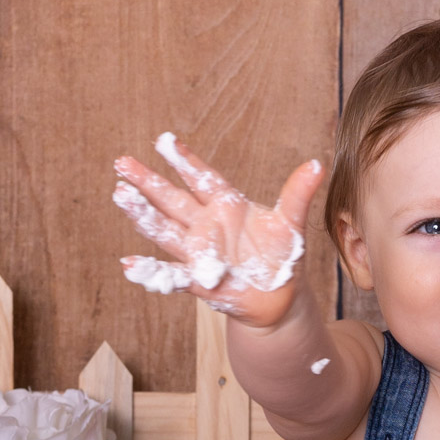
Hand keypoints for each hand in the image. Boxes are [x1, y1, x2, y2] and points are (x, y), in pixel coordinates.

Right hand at [114, 134, 320, 326]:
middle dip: (148, 182)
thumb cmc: (283, 257)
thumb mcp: (292, 224)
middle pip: (172, 199)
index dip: (184, 161)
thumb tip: (318, 164)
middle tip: (122, 162)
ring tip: (121, 196)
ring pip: (166, 231)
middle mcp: (206, 225)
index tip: (165, 141)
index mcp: (227, 205)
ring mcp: (198, 252)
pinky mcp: (199, 281)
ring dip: (144, 216)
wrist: (279, 298)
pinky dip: (151, 272)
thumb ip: (298, 195)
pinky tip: (130, 265)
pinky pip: (172, 276)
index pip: (202, 178)